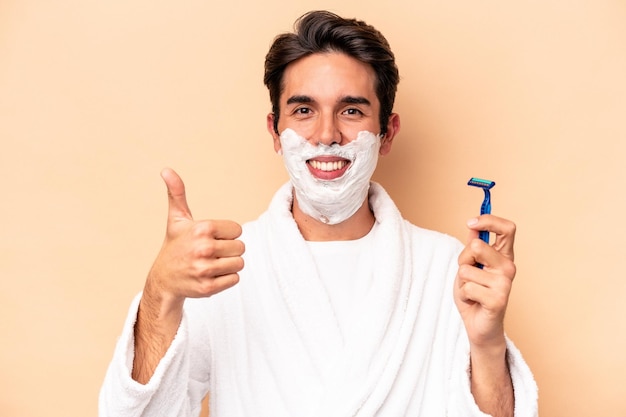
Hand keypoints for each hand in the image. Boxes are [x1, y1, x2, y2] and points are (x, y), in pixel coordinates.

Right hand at [145, 168, 244, 309]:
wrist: (163, 279)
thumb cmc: (175, 246)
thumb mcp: (177, 219)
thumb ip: (177, 194)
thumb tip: (166, 170)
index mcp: (202, 229)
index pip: (237, 230)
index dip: (227, 234)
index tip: (211, 238)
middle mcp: (204, 248)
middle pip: (241, 247)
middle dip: (229, 250)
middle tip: (211, 252)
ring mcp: (205, 269)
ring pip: (240, 263)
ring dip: (229, 265)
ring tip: (211, 263)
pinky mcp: (208, 288)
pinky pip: (235, 279)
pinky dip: (226, 279)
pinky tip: (211, 275)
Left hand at [454, 215, 515, 349]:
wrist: (478, 325)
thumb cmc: (474, 295)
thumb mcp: (470, 266)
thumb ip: (473, 247)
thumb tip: (473, 226)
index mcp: (504, 256)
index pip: (507, 229)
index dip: (489, 221)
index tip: (471, 222)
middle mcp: (508, 267)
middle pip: (478, 246)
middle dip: (463, 259)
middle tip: (467, 274)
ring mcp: (505, 284)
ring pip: (467, 269)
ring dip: (461, 282)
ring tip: (471, 291)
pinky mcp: (499, 299)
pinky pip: (467, 287)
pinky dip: (463, 295)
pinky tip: (473, 302)